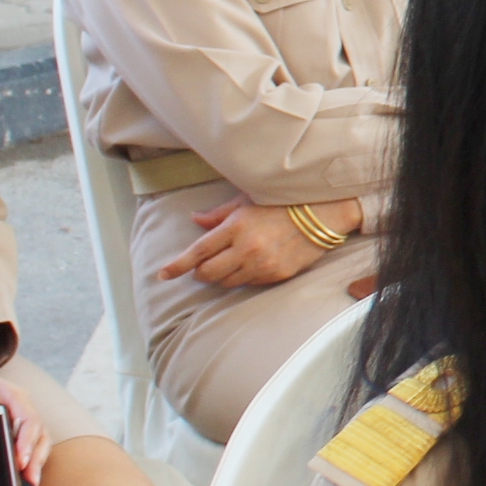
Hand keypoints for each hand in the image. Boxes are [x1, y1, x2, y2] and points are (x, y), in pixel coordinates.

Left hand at [158, 196, 358, 286]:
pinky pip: (248, 284)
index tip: (162, 274)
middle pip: (208, 274)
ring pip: (226, 283)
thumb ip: (218, 215)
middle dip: (199, 273)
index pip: (198, 252)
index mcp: (236, 227)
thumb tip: (195, 220)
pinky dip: (241, 278)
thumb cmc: (282, 202)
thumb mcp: (246, 201)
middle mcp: (246, 249)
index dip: (177, 265)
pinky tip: (247, 266)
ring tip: (225, 266)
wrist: (323, 213)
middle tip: (200, 267)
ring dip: (219, 277)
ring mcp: (262, 265)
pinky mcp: (276, 275)